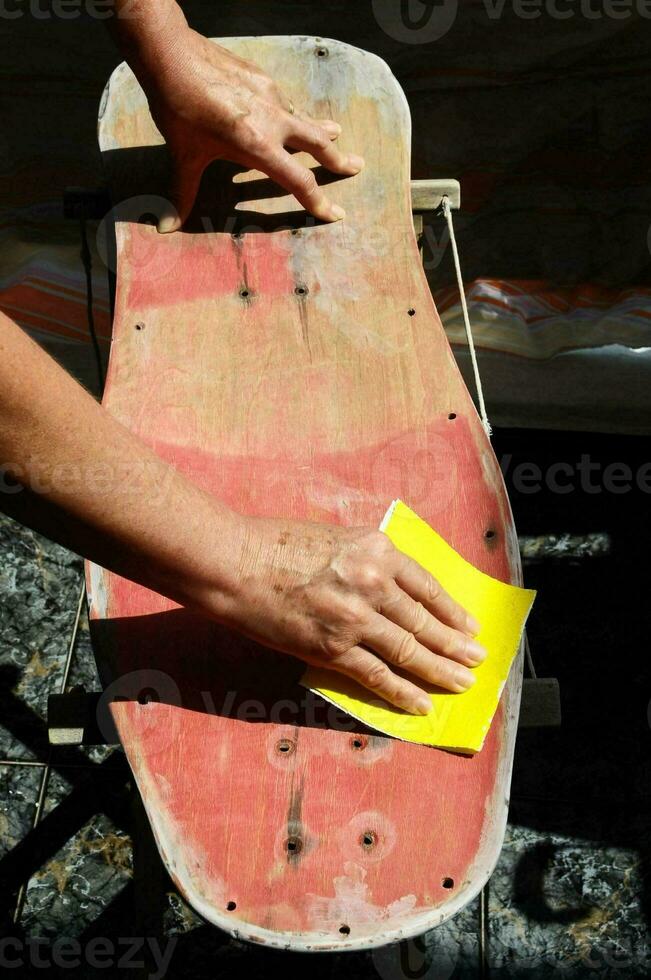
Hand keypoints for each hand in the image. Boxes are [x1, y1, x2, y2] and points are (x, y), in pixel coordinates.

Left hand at [136, 29, 364, 230]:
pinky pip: (284, 102)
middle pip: (317, 143)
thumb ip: (182, 193)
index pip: (299, 181)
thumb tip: (165, 227)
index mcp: (258, 145)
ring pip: (303, 118)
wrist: (171, 54)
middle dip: (339, 159)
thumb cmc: (178, 109)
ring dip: (321, 131)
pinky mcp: (261, 78)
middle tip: (358, 167)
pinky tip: (287, 114)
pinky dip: (292, 113)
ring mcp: (270, 95)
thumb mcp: (183, 156)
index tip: (336, 214)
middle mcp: (272, 120)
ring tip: (336, 134)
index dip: (318, 202)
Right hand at [219, 517, 485, 714]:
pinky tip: (422, 703)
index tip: (470, 626)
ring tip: (462, 684)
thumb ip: (367, 559)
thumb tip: (390, 586)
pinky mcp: (333, 648)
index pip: (427, 586)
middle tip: (477, 660)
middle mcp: (374, 583)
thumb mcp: (335, 537)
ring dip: (440, 671)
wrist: (236, 563)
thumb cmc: (276, 543)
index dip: (452, 610)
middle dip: (455, 645)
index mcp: (377, 550)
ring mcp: (355, 618)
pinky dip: (402, 692)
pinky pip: (377, 675)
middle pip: (424, 621)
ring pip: (409, 651)